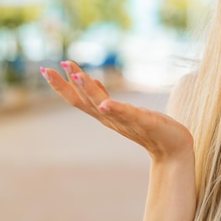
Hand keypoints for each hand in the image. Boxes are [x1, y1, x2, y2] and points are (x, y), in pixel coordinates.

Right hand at [40, 61, 192, 160]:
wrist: (173, 150)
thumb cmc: (151, 129)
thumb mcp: (126, 110)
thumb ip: (109, 100)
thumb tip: (93, 82)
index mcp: (107, 116)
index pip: (79, 100)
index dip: (62, 86)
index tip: (47, 70)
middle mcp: (112, 120)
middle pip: (82, 102)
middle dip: (65, 86)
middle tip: (48, 70)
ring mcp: (127, 122)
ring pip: (102, 105)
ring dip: (89, 90)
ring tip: (77, 75)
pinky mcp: (145, 122)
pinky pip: (128, 114)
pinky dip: (116, 109)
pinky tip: (105, 103)